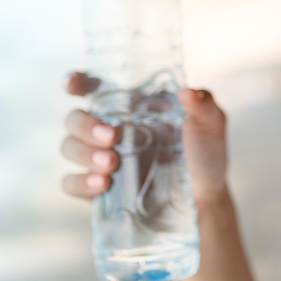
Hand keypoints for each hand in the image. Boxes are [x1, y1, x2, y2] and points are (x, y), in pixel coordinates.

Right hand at [59, 72, 229, 204]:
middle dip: (85, 125)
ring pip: (69, 147)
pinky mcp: (97, 188)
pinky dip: (80, 182)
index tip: (72, 84)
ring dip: (84, 153)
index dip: (76, 82)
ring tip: (111, 163)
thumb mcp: (211, 125)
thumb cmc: (204, 152)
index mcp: (130, 105)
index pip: (92, 87)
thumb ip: (203, 105)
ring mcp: (100, 157)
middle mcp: (109, 127)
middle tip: (111, 136)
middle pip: (74, 117)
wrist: (204, 197)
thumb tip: (187, 93)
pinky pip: (70, 182)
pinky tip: (101, 184)